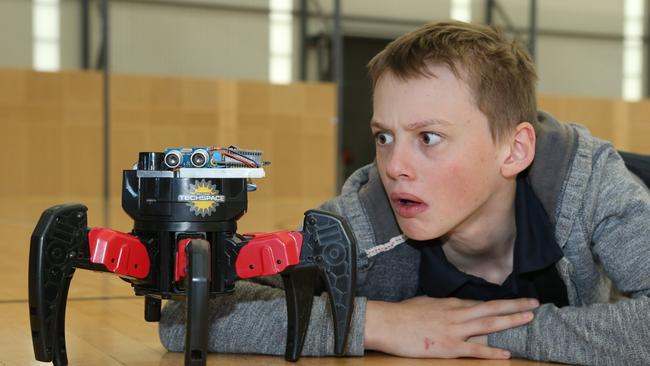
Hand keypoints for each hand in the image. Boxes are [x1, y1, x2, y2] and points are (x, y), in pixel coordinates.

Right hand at [364, 296, 538, 358]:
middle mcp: (457, 314)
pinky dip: (491, 351)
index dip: (502, 303)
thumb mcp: (426, 303)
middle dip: (515, 306)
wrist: (388, 322)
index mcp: (451, 304)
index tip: (517, 301)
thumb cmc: (403, 314)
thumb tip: (451, 308)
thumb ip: (442, 306)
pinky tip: (506, 353)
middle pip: (491, 308)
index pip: (481, 303)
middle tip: (535, 303)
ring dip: (510, 320)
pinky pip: (474, 349)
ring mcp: (454, 330)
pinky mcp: (448, 347)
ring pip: (488, 323)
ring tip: (528, 318)